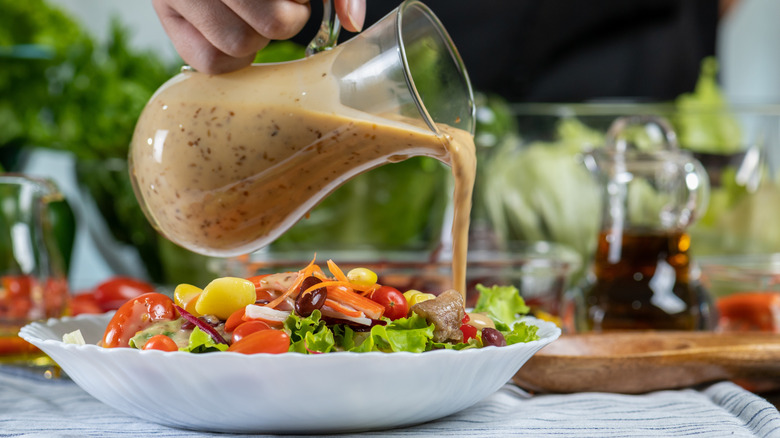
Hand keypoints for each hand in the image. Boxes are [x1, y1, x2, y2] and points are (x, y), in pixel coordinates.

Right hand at [153, 0, 365, 73]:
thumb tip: (352, 21)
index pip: (282, 16)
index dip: (298, 7)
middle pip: (272, 24)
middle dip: (284, 20)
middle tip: (277, 7)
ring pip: (238, 45)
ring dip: (258, 39)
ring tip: (254, 18)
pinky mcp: (165, 15)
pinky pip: (209, 62)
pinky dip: (232, 58)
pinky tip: (235, 33)